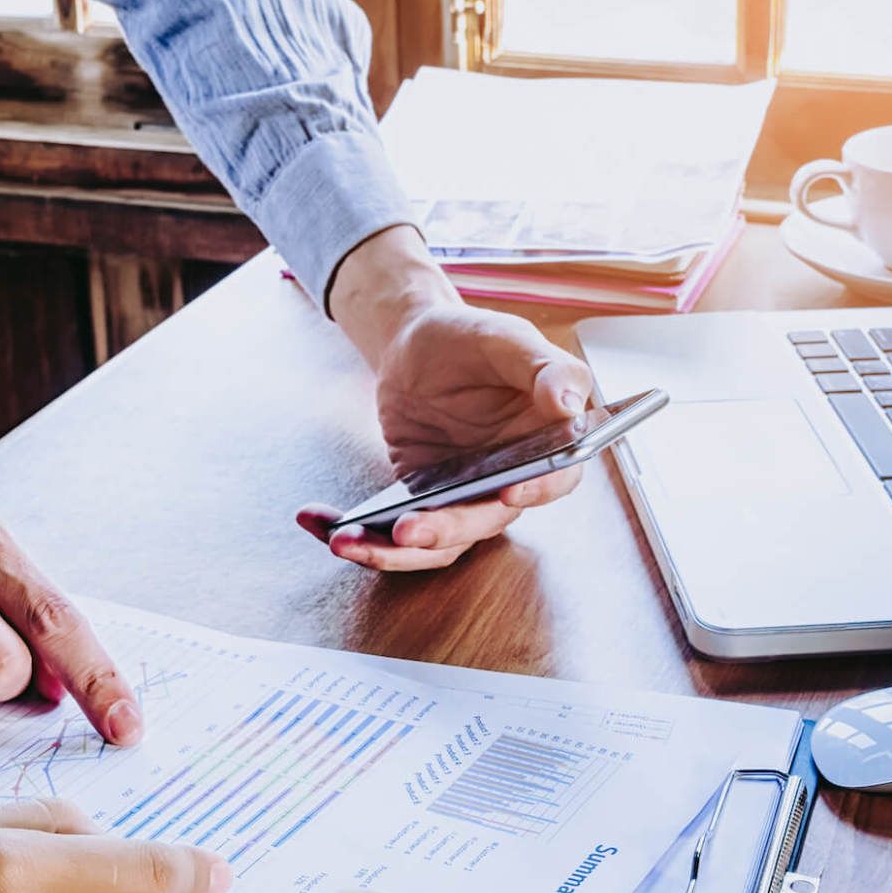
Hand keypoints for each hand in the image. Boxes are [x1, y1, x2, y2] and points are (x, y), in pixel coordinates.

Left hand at [303, 227, 594, 570]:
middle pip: (485, 523)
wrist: (414, 345)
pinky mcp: (423, 504)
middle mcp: (510, 482)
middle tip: (406, 528)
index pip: (556, 478)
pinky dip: (359, 536)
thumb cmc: (469, 339)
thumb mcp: (505, 339)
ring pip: (438, 544)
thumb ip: (543, 368)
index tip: (510, 490)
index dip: (538, 490)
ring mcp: (464, 499)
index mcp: (546, 444)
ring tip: (346, 540)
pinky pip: (396, 535)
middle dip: (444, 531)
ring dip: (391, 553)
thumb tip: (571, 403)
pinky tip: (320, 524)